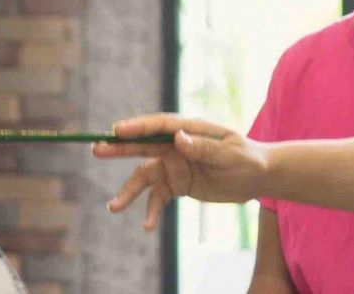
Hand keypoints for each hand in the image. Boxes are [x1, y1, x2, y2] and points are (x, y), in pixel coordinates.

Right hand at [91, 114, 268, 231]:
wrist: (257, 178)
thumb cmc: (247, 159)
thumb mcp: (229, 153)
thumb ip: (203, 147)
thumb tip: (177, 138)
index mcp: (191, 130)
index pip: (160, 126)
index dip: (138, 127)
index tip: (117, 131)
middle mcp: (177, 145)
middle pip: (144, 146)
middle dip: (120, 148)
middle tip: (96, 149)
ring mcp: (175, 165)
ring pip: (145, 176)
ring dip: (129, 191)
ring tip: (113, 208)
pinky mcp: (177, 184)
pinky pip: (158, 197)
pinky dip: (151, 211)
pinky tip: (147, 226)